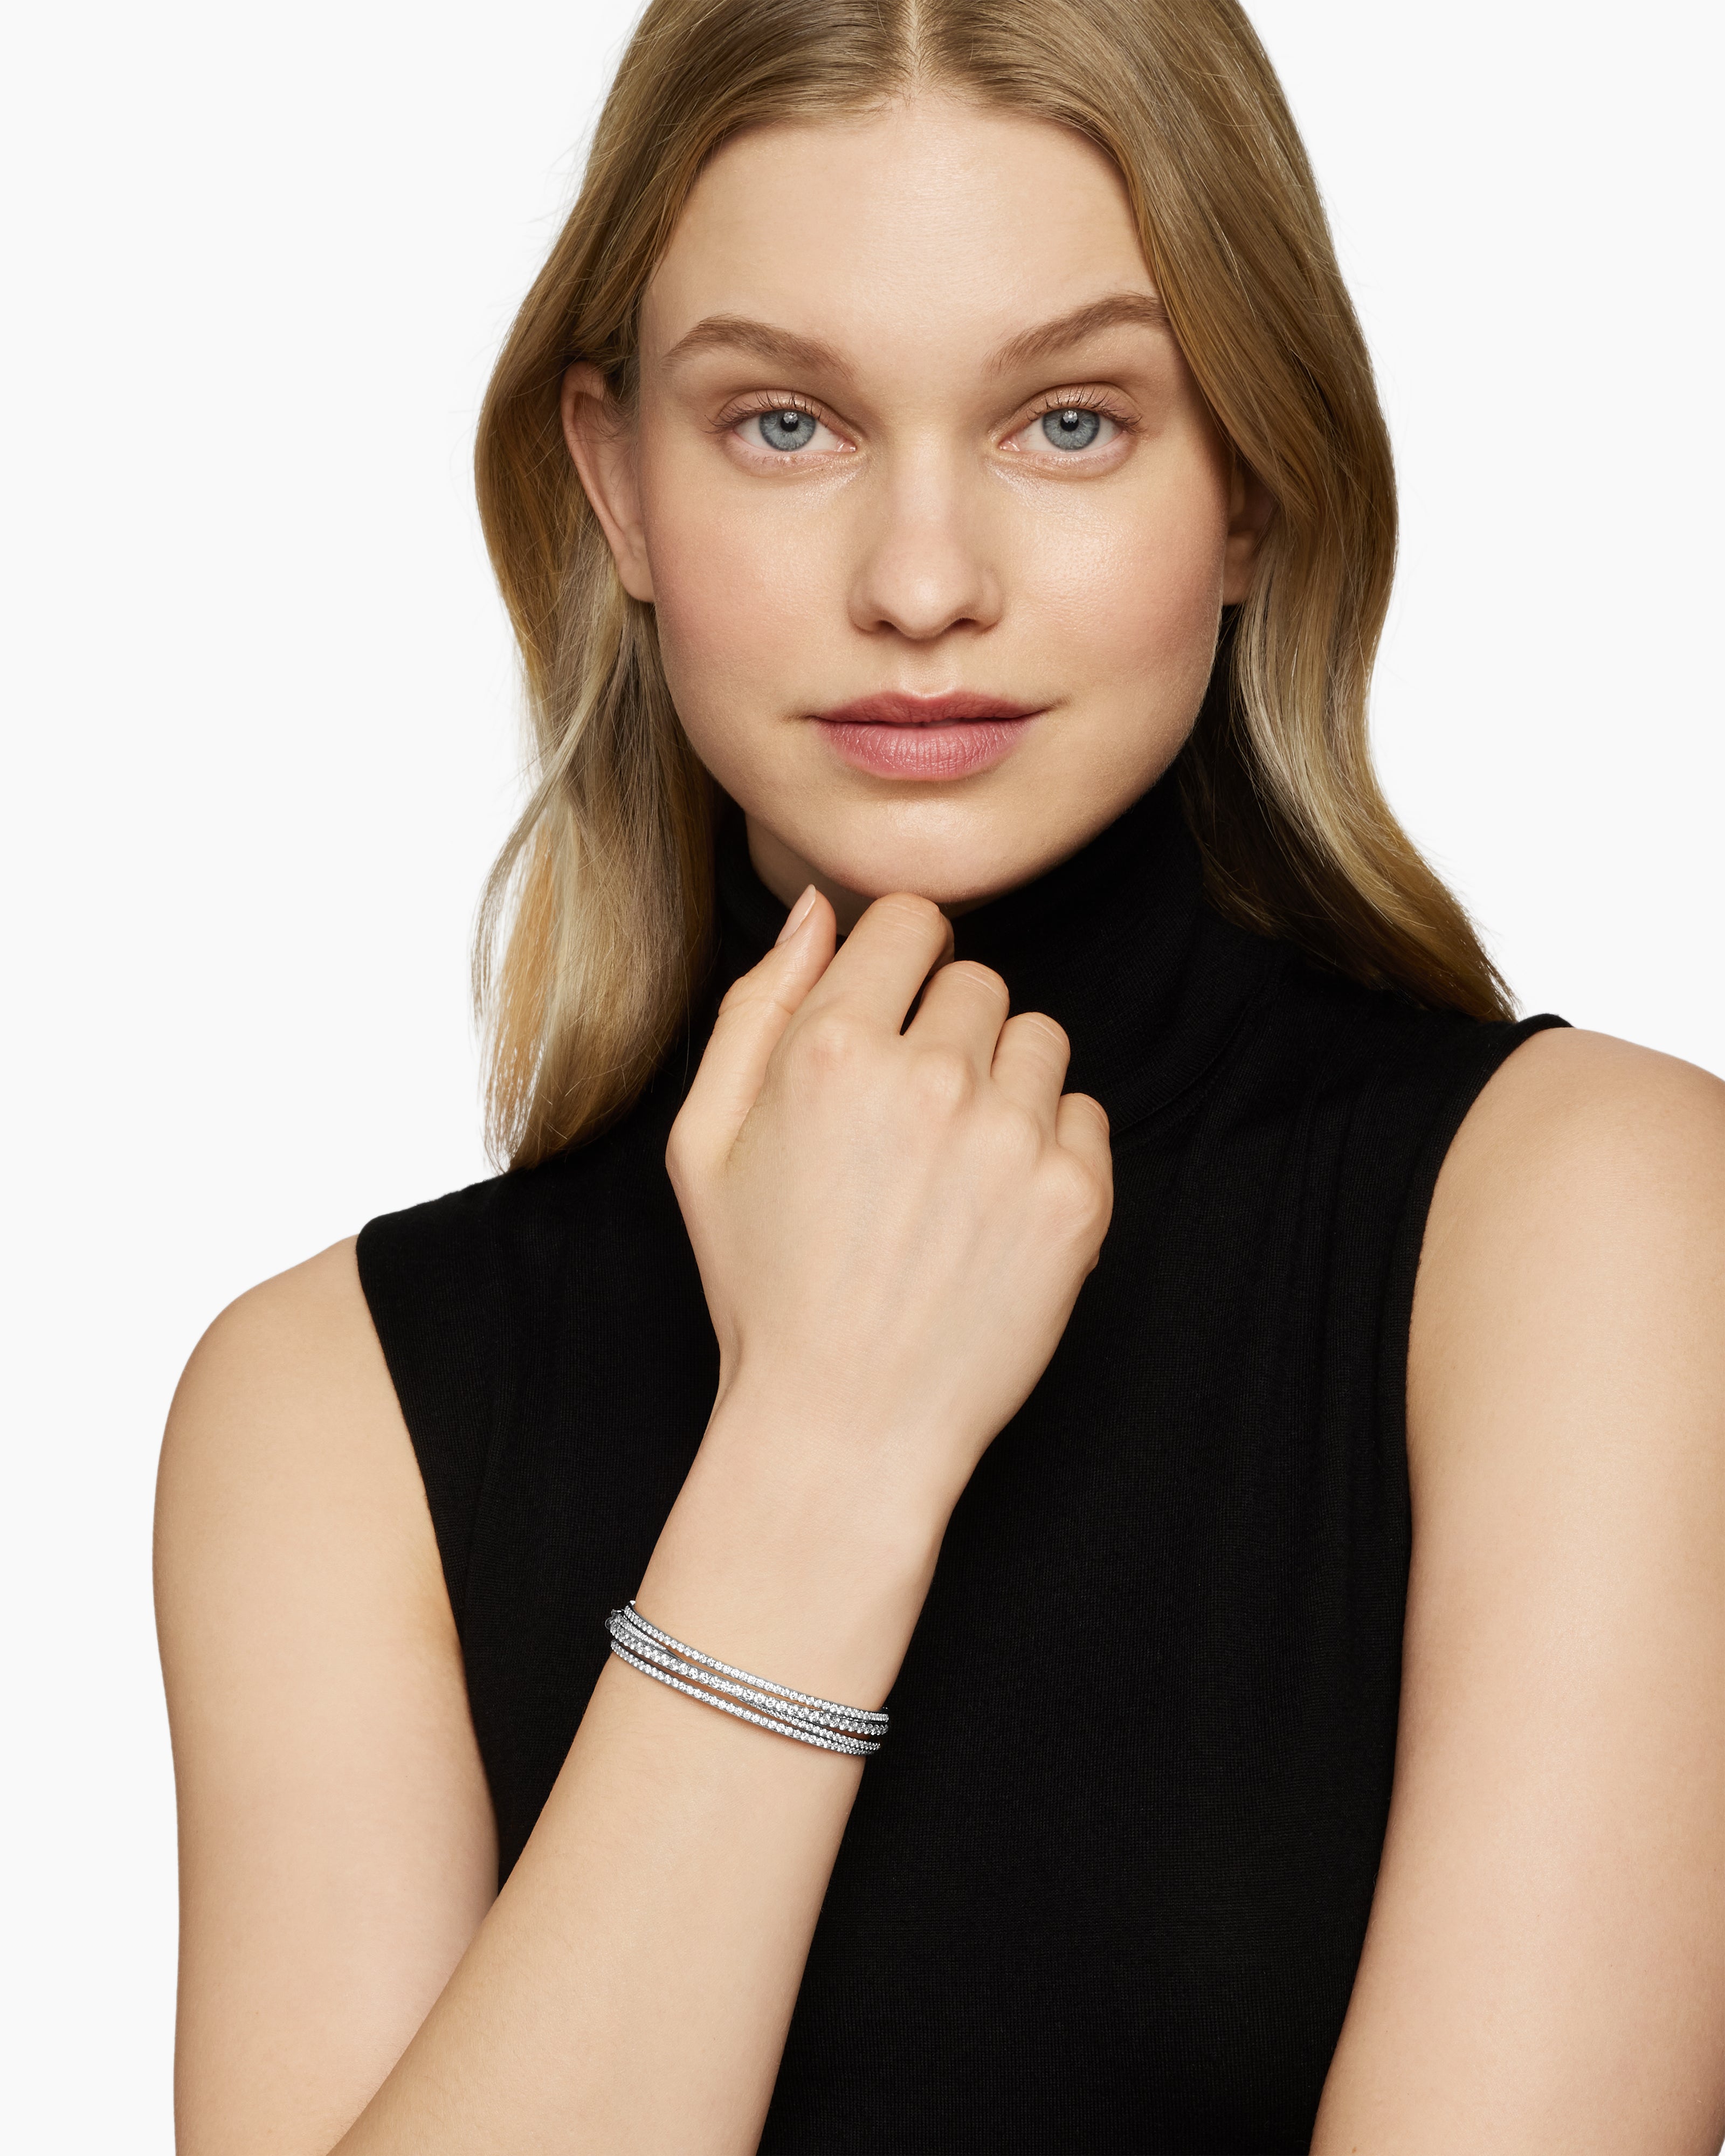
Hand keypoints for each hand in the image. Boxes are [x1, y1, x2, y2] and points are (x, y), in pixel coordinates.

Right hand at [667, 883, 1113, 1528]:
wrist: (845, 1426)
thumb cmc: (767, 1287)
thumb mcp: (706, 1143)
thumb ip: (756, 1007)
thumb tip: (816, 908)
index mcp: (831, 1050)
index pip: (908, 922)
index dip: (896, 962)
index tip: (889, 1014)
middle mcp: (929, 1078)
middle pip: (977, 979)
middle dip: (945, 1029)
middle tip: (908, 1122)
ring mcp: (1011, 1139)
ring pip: (1039, 1039)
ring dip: (1003, 1083)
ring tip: (952, 1168)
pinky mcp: (1075, 1198)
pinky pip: (1085, 1114)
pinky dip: (1049, 1149)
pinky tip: (994, 1209)